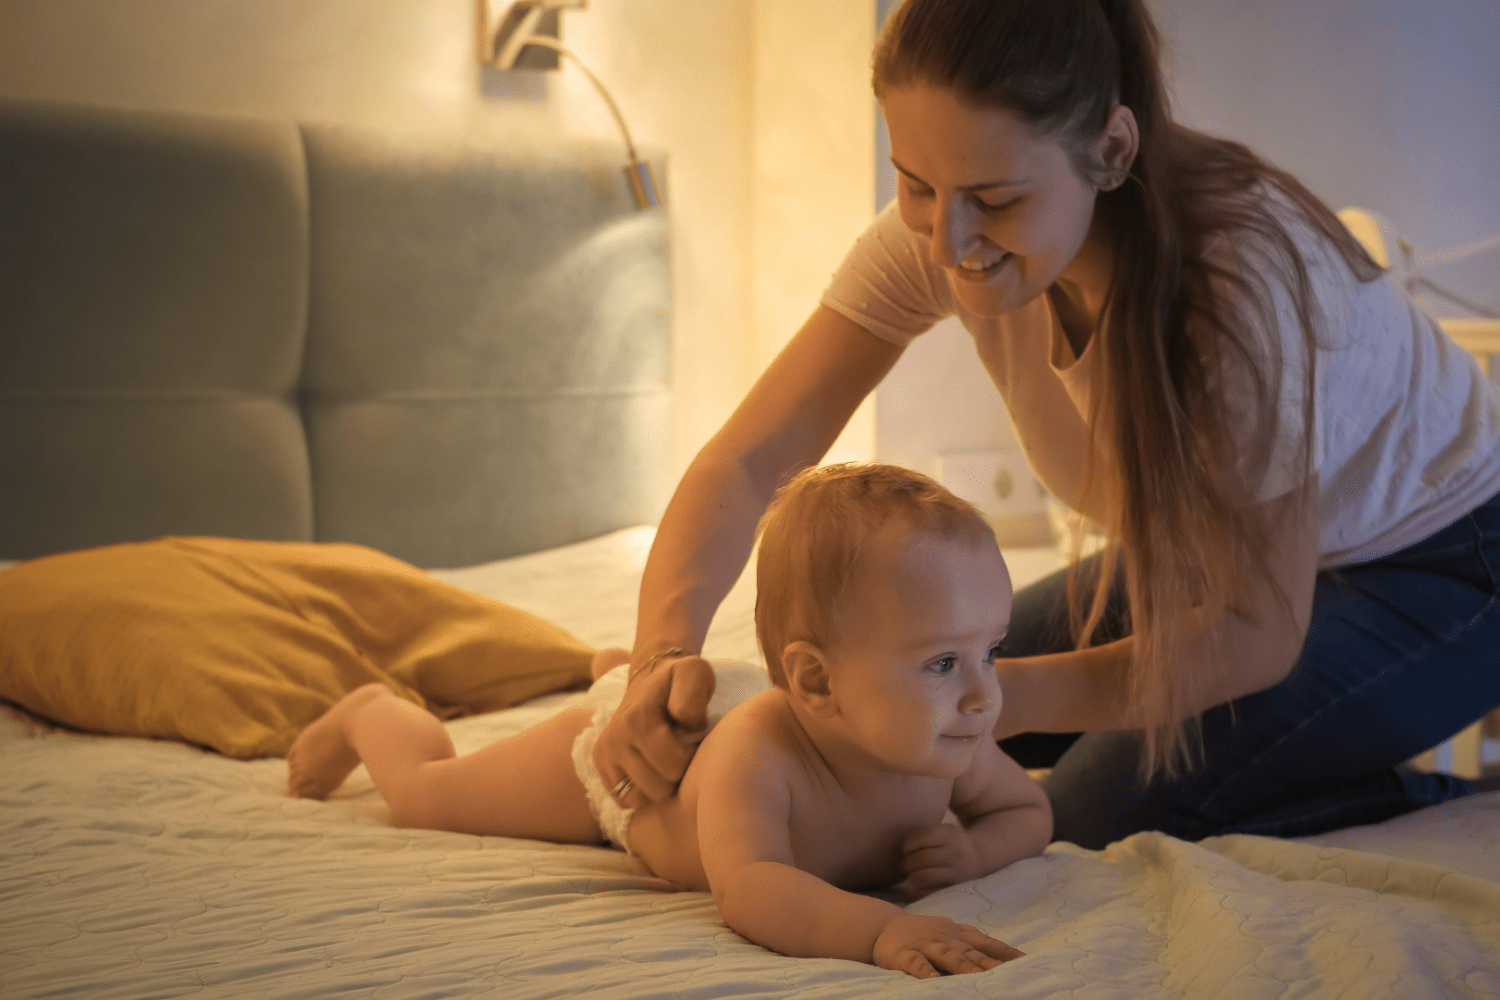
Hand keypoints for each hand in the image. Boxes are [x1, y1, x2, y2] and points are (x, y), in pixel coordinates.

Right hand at [591, 651, 714, 805]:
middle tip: (679, 751)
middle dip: (676, 774)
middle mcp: (614, 738)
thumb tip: (687, 726)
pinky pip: (624, 800)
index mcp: (638, 718)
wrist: (650, 679)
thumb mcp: (695, 673)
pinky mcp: (600, 766)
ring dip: (659, 786)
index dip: (691, 756)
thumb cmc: (678, 681)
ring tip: (666, 762)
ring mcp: (604, 754)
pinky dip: (641, 792)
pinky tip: (652, 770)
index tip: (692, 738)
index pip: (674, 765)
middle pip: (659, 788)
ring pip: (641, 799)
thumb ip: (694, 694)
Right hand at [872, 913, 1021, 978]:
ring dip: (963, 967)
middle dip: (989, 964)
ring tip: (977, 978)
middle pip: (971, 953)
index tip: (1025, 961)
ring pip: (947, 957)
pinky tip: (933, 980)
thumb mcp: (951, 932)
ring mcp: (925, 946)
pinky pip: (916, 964)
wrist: (884, 926)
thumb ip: (974, 942)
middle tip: (1008, 973)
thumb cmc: (924, 932)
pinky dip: (925, 972)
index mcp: (958, 934)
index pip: (986, 943)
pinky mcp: (905, 954)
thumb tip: (1006, 956)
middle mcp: (945, 939)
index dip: (1005, 952)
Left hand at [899, 823, 982, 895]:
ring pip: (924, 877)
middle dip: (907, 863)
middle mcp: (954, 852)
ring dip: (912, 877)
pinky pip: (930, 891)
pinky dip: (921, 888)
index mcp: (948, 833)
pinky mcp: (954, 887)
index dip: (907, 845)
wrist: (978, 856)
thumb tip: (898, 849)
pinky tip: (921, 883)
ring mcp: (955, 872)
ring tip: (911, 874)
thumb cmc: (950, 842)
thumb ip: (923, 836)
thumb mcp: (942, 830)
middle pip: (920, 859)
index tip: (906, 849)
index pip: (921, 838)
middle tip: (905, 865)